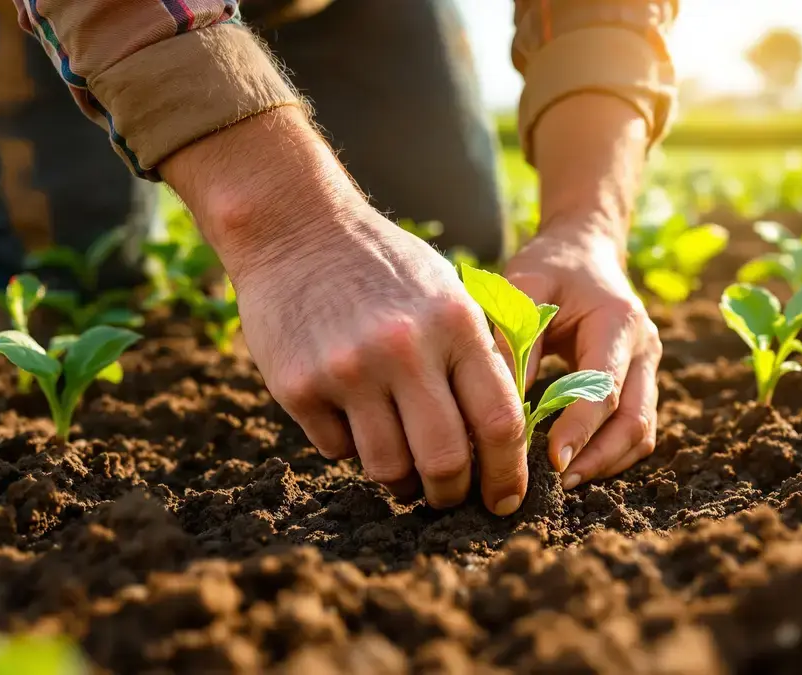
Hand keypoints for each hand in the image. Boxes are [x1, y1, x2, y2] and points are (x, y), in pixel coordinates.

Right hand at [160, 108, 527, 514]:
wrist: (294, 228)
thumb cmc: (383, 266)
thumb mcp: (447, 293)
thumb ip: (476, 356)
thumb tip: (502, 438)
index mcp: (455, 324)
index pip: (499, 421)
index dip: (508, 473)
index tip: (506, 500)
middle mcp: (403, 349)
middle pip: (445, 460)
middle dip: (453, 494)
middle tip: (451, 497)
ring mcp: (347, 370)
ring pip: (389, 469)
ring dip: (402, 483)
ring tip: (404, 469)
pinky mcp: (299, 387)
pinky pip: (338, 451)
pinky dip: (352, 449)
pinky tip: (352, 418)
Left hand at [503, 224, 659, 489]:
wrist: (586, 249)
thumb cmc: (550, 265)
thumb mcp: (524, 285)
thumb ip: (515, 337)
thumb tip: (504, 402)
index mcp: (619, 322)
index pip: (605, 389)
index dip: (581, 429)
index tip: (551, 461)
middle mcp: (644, 348)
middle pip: (635, 422)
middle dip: (599, 459)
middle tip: (557, 483)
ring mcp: (648, 368)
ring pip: (641, 433)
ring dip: (607, 463)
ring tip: (563, 482)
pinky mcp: (640, 382)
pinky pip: (634, 429)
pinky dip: (609, 452)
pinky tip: (574, 464)